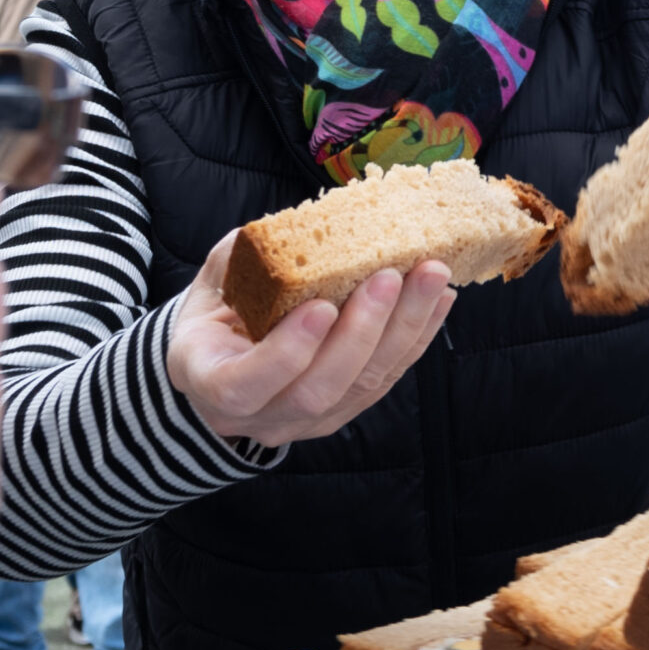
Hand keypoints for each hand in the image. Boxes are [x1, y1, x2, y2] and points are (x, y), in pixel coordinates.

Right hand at [169, 232, 455, 446]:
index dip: (287, 351)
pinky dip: (417, 336)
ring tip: (429, 277)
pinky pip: (387, 379)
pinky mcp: (346, 411)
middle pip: (317, 391)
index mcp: (209, 382)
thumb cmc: (215, 315)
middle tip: (390, 276)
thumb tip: (293, 229)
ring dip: (402, 329)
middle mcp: (258, 415)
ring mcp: (306, 421)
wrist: (222, 360)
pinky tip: (439, 297)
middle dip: (362, 331)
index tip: (321, 306)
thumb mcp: (213, 285)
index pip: (244, 385)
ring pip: (362, 387)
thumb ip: (242, 262)